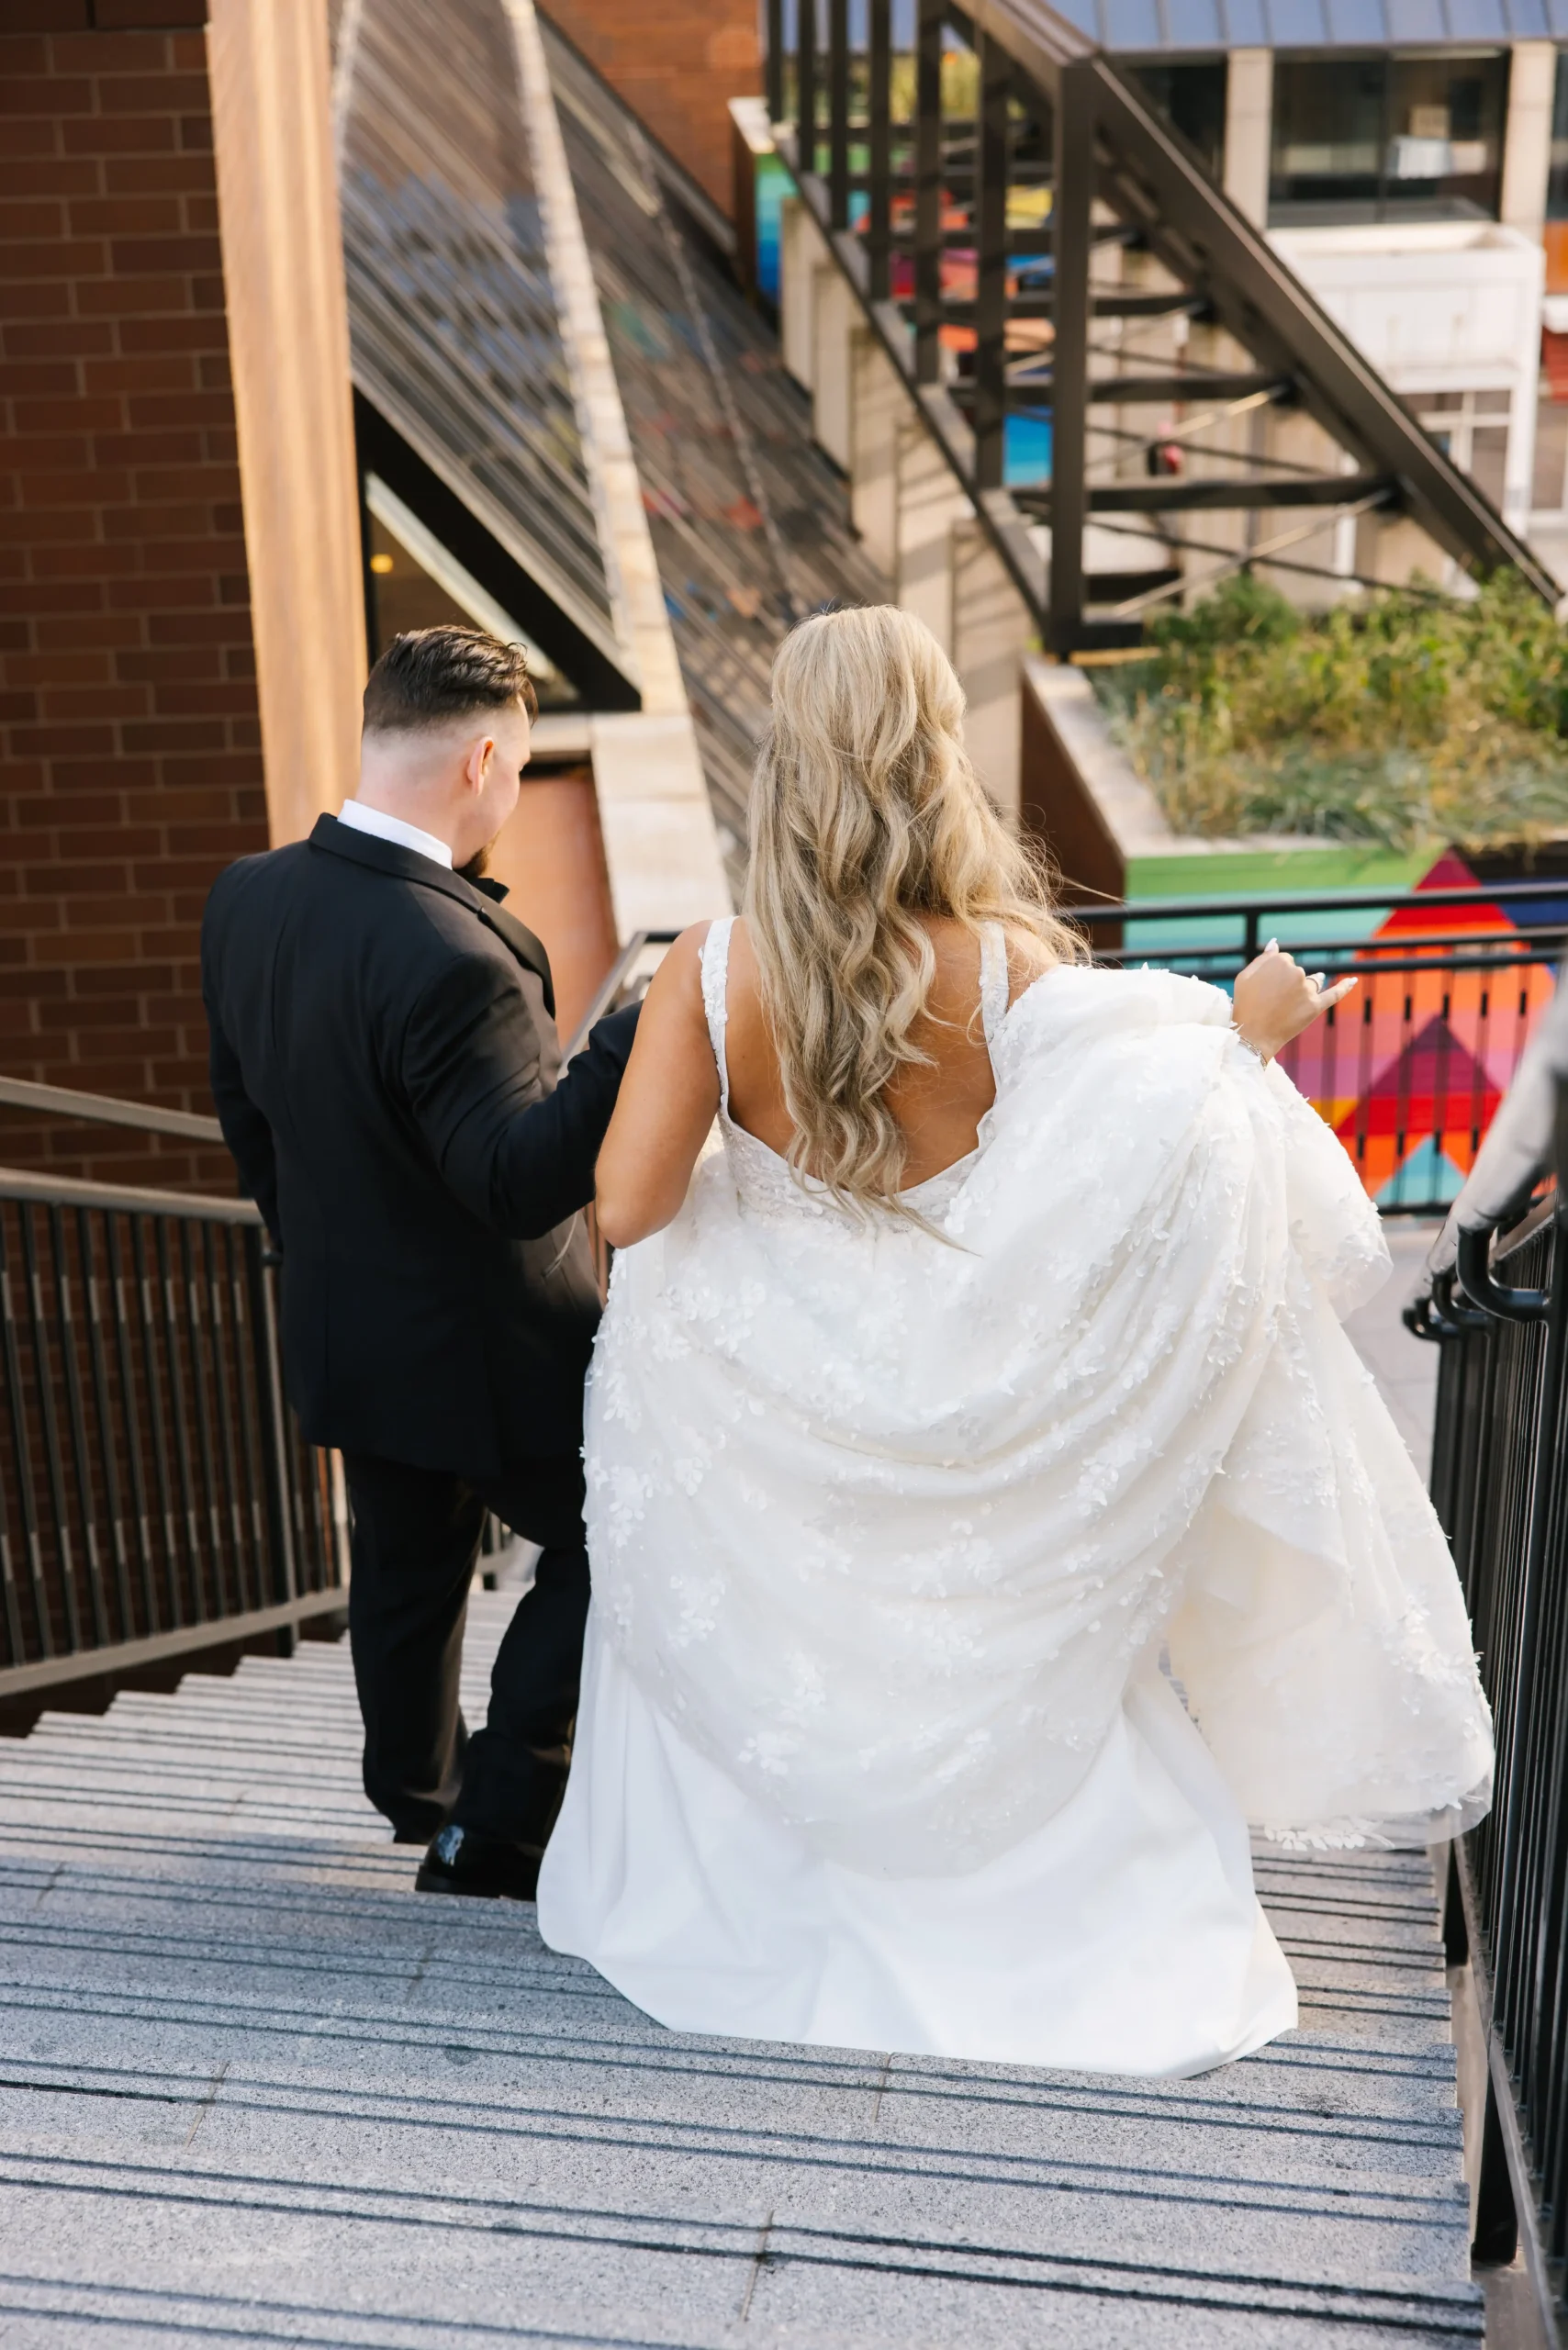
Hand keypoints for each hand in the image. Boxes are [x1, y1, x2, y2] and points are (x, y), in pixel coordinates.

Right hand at [1232, 939, 1356, 1062]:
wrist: (1252, 1035)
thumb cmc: (1244, 1005)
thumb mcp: (1245, 977)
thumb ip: (1263, 959)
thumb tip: (1275, 944)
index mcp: (1280, 961)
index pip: (1284, 961)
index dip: (1273, 975)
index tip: (1264, 988)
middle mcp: (1297, 972)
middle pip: (1297, 972)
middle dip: (1286, 983)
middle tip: (1269, 1002)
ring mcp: (1308, 990)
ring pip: (1311, 982)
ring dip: (1302, 989)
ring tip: (1288, 1003)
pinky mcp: (1316, 1006)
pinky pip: (1335, 994)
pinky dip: (1345, 987)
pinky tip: (1353, 980)